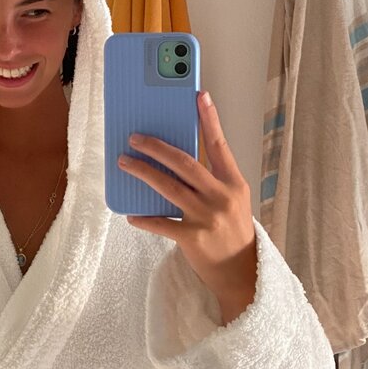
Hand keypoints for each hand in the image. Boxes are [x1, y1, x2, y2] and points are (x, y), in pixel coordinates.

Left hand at [119, 91, 256, 323]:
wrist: (243, 272)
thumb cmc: (233, 232)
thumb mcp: (232, 201)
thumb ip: (212, 181)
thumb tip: (177, 159)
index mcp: (234, 184)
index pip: (219, 145)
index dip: (209, 119)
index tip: (199, 95)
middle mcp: (221, 197)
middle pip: (184, 163)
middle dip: (156, 147)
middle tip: (135, 137)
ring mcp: (206, 217)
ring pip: (168, 188)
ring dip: (143, 173)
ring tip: (124, 163)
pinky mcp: (192, 238)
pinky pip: (161, 223)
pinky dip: (144, 218)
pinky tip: (131, 214)